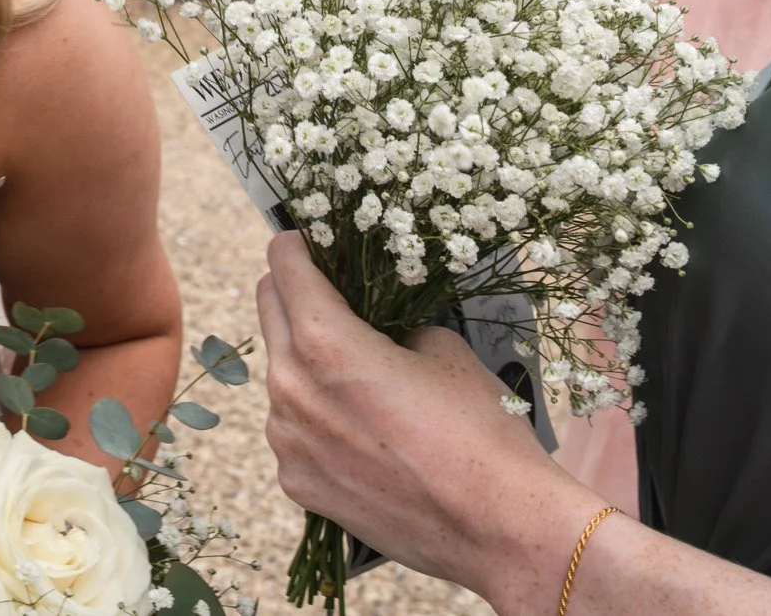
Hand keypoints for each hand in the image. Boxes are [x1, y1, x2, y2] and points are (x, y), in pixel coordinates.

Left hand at [258, 232, 590, 608]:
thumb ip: (391, 325)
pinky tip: (363, 434)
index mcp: (323, 342)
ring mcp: (286, 440)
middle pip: (270, 313)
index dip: (296, 247)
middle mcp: (289, 387)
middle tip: (329, 293)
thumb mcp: (442, 350)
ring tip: (360, 380)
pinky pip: (294, 431)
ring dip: (307, 364)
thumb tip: (377, 325)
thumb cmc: (480, 432)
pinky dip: (316, 420)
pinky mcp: (296, 481)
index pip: (283, 268)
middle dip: (295, 295)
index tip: (306, 243)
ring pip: (281, 376)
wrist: (500, 528)